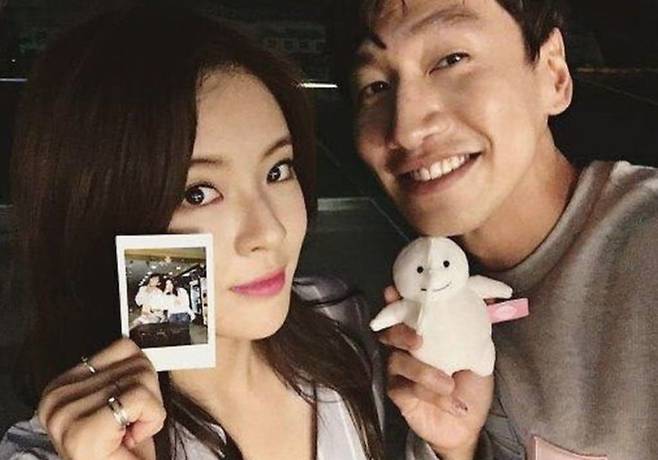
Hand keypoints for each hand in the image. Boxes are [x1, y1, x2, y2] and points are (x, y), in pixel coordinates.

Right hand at [38, 338, 165, 459]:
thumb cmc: (124, 449)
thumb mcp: (120, 399)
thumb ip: (124, 370)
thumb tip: (142, 343)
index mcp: (61, 385)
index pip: (123, 348)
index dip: (142, 377)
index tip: (129, 407)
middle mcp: (55, 398)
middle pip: (136, 362)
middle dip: (149, 394)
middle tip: (133, 425)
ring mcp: (64, 416)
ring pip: (142, 379)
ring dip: (151, 409)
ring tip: (131, 433)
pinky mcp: (82, 432)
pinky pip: (140, 399)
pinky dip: (152, 419)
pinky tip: (134, 439)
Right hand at [379, 286, 492, 459]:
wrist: (468, 421)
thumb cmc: (469, 382)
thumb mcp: (480, 352)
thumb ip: (478, 328)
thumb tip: (493, 298)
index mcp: (422, 333)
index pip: (402, 312)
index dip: (394, 300)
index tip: (393, 292)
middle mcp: (405, 348)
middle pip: (389, 333)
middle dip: (400, 332)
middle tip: (418, 339)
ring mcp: (399, 372)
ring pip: (398, 362)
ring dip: (424, 372)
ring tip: (449, 384)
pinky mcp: (399, 394)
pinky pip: (407, 390)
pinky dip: (433, 396)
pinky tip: (454, 403)